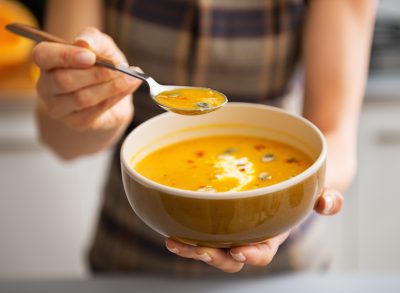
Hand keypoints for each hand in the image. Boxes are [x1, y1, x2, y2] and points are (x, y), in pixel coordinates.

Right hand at [33, 27, 141, 130]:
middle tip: (120, 68)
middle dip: (96, 74)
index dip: (66, 56)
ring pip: (82, 98)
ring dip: (111, 87)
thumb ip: (93, 39)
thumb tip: (84, 42)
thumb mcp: (101, 45)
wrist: (113, 92)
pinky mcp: (77, 122)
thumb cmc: (101, 64)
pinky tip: (128, 87)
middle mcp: (47, 86)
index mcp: (47, 62)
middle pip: (64, 81)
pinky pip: (97, 110)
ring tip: (131, 77)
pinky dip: (116, 97)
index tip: (91, 56)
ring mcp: (60, 108)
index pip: (43, 56)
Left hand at [165, 188, 342, 272]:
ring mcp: (232, 229)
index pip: (263, 253)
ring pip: (211, 247)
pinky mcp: (219, 219)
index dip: (253, 256)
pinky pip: (201, 230)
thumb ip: (329, 199)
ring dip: (192, 249)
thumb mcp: (319, 190)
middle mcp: (249, 236)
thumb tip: (328, 203)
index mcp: (272, 234)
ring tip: (173, 241)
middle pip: (230, 258)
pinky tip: (170, 225)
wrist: (289, 177)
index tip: (241, 251)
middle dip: (214, 257)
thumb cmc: (303, 187)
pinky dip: (187, 232)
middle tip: (198, 250)